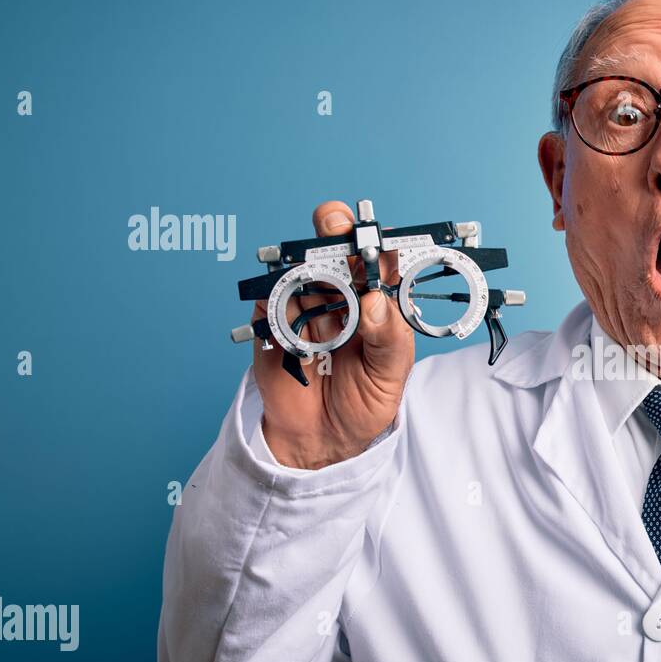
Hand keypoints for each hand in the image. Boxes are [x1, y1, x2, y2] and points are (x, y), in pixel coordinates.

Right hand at [254, 201, 414, 468]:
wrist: (323, 437)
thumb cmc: (364, 400)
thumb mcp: (391, 375)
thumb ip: (389, 339)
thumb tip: (377, 302)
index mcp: (379, 300)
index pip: (383, 259)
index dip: (383, 242)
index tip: (382, 237)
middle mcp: (342, 293)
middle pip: (337, 246)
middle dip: (336, 228)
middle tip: (336, 224)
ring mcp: (305, 303)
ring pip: (301, 265)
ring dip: (307, 263)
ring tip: (316, 279)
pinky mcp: (273, 319)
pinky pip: (270, 299)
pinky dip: (277, 299)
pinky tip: (289, 314)